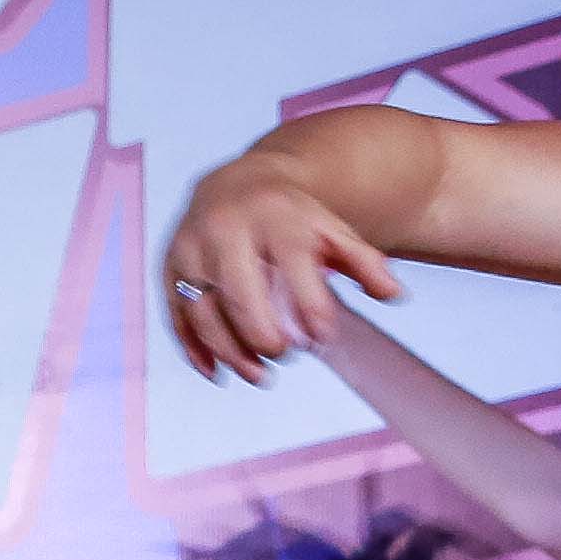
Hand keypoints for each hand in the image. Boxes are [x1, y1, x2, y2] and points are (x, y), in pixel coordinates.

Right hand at [165, 150, 406, 383]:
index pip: (292, 264)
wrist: (234, 186)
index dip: (309, 308)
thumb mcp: (331, 230)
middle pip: (239, 293)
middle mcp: (225, 229)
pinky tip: (218, 370)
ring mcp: (190, 250)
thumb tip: (392, 294)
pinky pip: (177, 316)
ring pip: (203, 311)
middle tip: (285, 354)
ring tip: (258, 374)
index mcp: (273, 216)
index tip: (322, 339)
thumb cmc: (287, 217)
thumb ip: (364, 261)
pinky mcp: (168, 270)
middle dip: (262, 334)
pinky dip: (194, 348)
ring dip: (229, 351)